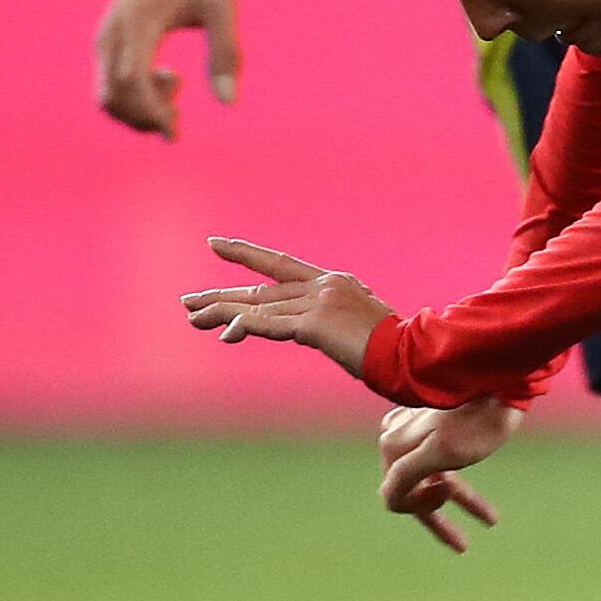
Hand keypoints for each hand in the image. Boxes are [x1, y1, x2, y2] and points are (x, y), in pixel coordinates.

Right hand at [97, 0, 240, 138]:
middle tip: (179, 118)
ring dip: (139, 109)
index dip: (150, 111)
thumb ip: (227, 51)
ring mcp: (106, 38)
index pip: (131, 80)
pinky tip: (167, 77)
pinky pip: (109, 83)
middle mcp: (113, 32)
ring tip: (176, 87)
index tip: (174, 132)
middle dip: (143, 118)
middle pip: (111, 95)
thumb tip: (228, 102)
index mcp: (139, 20)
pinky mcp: (108, 42)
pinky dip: (134, 96)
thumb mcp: (223, 4)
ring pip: (106, 94)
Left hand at [182, 235, 396, 377]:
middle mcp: (322, 286)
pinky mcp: (315, 323)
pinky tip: (224, 331)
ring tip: (192, 318)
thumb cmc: (395, 350)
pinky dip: (244, 326)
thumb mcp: (360, 325)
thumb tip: (302, 329)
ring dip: (221, 313)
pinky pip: (270, 325)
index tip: (216, 245)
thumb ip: (329, 321)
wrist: (412, 356)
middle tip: (188, 302)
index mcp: (333, 282)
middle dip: (221, 296)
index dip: (246, 254)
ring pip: (258, 306)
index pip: (280, 264)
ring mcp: (318, 302)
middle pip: (260, 289)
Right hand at [377, 400, 517, 549]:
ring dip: (461, 500)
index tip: (449, 491)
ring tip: (491, 519)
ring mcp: (416, 430)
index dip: (422, 506)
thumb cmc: (477, 420)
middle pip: (413, 491)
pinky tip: (485, 503)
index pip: (395, 497)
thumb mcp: (442, 453)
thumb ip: (407, 475)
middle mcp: (397, 438)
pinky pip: (444, 462)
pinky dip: (463, 482)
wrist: (504, 378)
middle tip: (462, 544)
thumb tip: (388, 498)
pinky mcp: (437, 425)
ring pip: (433, 477)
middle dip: (438, 517)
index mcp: (393, 445)